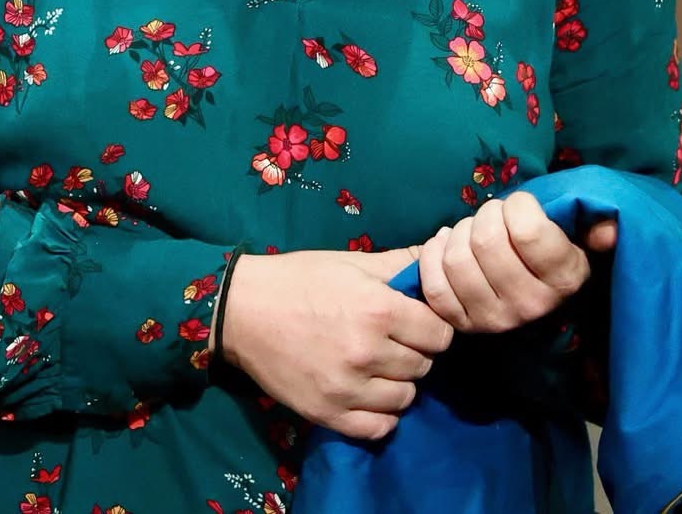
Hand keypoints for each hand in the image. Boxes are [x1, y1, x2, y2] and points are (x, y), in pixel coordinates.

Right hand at [220, 248, 454, 440]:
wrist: (242, 310)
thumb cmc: (299, 279)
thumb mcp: (351, 262)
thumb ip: (401, 263)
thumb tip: (440, 253)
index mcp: (379, 309)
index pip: (440, 334)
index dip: (431, 326)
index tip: (415, 322)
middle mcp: (368, 352)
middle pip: (424, 366)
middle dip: (414, 352)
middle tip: (392, 341)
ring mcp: (347, 388)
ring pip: (406, 398)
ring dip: (398, 383)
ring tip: (378, 367)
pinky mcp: (327, 414)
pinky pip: (378, 428)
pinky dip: (380, 414)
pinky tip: (369, 395)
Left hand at [413, 191, 613, 333]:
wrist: (529, 293)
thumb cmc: (550, 250)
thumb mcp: (580, 233)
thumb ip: (596, 224)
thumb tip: (608, 230)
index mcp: (564, 278)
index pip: (527, 229)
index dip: (517, 206)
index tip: (520, 207)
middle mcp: (531, 305)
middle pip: (486, 240)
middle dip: (485, 216)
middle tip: (493, 218)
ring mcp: (494, 320)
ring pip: (457, 259)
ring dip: (459, 234)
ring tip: (472, 233)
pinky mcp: (462, 324)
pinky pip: (435, 283)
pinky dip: (434, 255)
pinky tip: (447, 246)